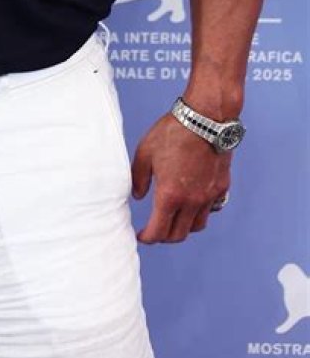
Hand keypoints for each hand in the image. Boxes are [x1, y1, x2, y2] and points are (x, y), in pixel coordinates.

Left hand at [131, 113, 231, 243]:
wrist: (206, 119)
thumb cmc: (173, 132)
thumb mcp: (145, 152)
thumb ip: (138, 178)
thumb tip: (137, 196)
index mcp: (170, 195)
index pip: (158, 231)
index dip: (147, 238)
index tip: (141, 236)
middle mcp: (191, 201)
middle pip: (178, 235)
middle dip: (164, 237)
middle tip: (155, 230)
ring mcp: (209, 196)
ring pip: (196, 226)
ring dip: (183, 227)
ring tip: (173, 218)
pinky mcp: (221, 187)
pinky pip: (211, 209)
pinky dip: (199, 212)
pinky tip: (192, 201)